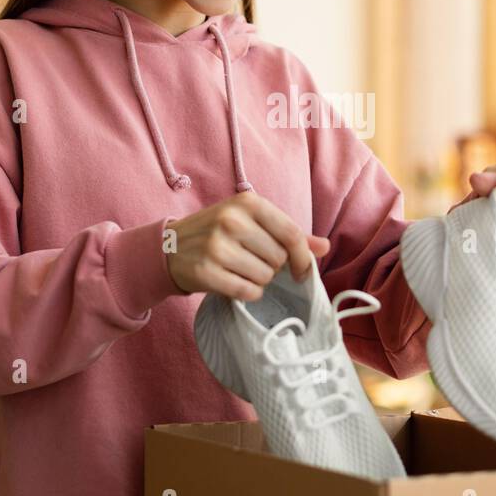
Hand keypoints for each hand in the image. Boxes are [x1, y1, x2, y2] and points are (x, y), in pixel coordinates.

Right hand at [166, 191, 330, 300]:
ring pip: (265, 277)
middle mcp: (232, 220)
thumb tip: (325, 247)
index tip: (301, 270)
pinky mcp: (205, 271)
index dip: (303, 257)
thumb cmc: (218, 233)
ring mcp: (217, 246)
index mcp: (248, 202)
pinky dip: (247, 293)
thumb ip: (288, 233)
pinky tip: (233, 282)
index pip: (292, 234)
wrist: (170, 247)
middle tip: (253, 262)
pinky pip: (247, 292)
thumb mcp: (252, 222)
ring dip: (259, 281)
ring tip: (241, 270)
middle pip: (279, 258)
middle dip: (273, 267)